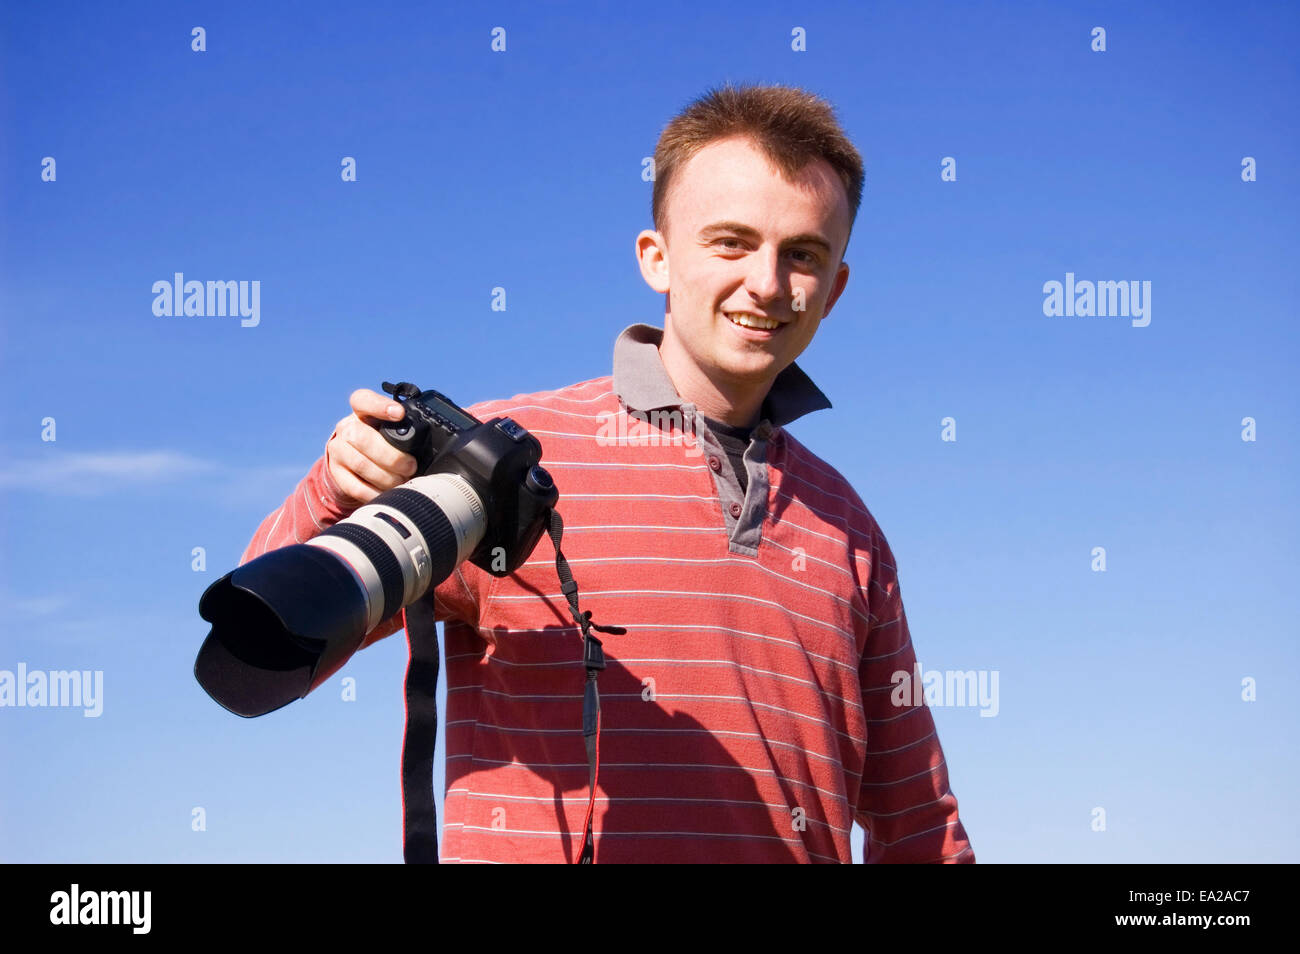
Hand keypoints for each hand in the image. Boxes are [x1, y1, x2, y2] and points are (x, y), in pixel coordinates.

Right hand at [325, 389, 419, 507]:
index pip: (363, 400)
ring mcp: (338, 451)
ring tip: (402, 481)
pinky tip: (388, 493)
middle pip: (362, 438)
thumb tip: (436, 438)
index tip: (399, 414)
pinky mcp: (336, 473)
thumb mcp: (389, 428)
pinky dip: (375, 492)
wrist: (351, 458)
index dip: (379, 405)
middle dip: (392, 456)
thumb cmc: (380, 439)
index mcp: (361, 411)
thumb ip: (405, 428)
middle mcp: (346, 428)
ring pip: (361, 464)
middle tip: (411, 466)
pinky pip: (355, 486)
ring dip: (386, 477)